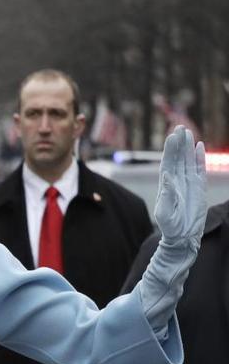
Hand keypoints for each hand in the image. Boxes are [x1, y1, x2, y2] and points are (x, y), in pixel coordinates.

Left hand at [153, 125, 206, 246]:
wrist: (183, 236)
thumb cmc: (170, 227)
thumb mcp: (164, 213)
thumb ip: (166, 195)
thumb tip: (167, 176)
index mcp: (166, 185)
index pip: (167, 163)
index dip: (169, 150)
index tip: (171, 136)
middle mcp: (176, 181)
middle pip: (178, 158)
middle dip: (178, 143)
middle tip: (179, 127)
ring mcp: (189, 183)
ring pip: (189, 161)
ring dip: (188, 147)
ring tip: (188, 132)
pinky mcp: (200, 188)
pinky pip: (200, 169)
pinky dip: (200, 158)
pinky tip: (199, 147)